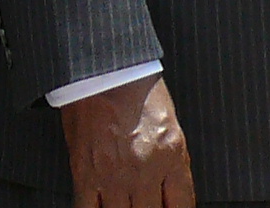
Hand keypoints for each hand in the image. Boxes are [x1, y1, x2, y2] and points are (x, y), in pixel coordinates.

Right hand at [60, 73, 191, 207]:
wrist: (106, 75)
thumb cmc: (139, 93)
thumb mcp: (170, 124)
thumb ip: (171, 159)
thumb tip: (170, 189)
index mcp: (172, 154)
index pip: (182, 203)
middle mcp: (146, 170)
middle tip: (147, 205)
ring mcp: (115, 176)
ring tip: (127, 206)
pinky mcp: (86, 176)